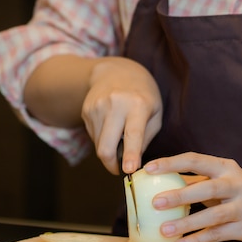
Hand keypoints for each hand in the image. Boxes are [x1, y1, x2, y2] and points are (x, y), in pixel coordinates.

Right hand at [83, 57, 162, 174]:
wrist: (116, 71)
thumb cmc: (143, 96)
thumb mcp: (155, 114)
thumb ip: (146, 138)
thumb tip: (132, 163)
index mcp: (137, 104)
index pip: (133, 134)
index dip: (131, 155)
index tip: (129, 170)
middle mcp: (115, 104)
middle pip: (106, 146)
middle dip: (111, 165)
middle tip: (118, 170)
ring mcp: (97, 107)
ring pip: (98, 145)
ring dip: (108, 151)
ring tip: (119, 139)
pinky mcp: (86, 110)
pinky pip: (93, 136)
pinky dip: (102, 139)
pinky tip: (110, 127)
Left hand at [143, 153, 241, 241]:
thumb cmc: (235, 193)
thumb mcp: (218, 181)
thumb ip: (192, 181)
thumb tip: (154, 183)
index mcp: (226, 167)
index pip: (196, 160)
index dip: (171, 163)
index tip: (148, 169)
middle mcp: (238, 185)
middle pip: (207, 188)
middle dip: (180, 196)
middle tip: (155, 203)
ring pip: (213, 216)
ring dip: (187, 224)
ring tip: (164, 230)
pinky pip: (218, 235)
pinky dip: (197, 240)